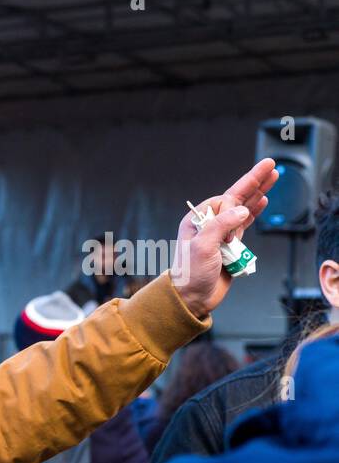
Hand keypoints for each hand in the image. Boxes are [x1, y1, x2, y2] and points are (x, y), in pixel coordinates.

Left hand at [170, 158, 277, 318]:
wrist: (193, 298)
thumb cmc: (190, 274)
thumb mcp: (202, 247)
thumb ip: (220, 226)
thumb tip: (241, 210)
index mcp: (197, 221)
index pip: (222, 201)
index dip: (233, 205)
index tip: (232, 229)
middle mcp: (209, 225)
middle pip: (235, 198)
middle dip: (253, 181)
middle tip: (269, 165)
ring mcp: (221, 234)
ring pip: (243, 209)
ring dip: (257, 193)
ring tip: (272, 177)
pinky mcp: (230, 245)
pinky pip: (245, 224)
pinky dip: (254, 212)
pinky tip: (262, 201)